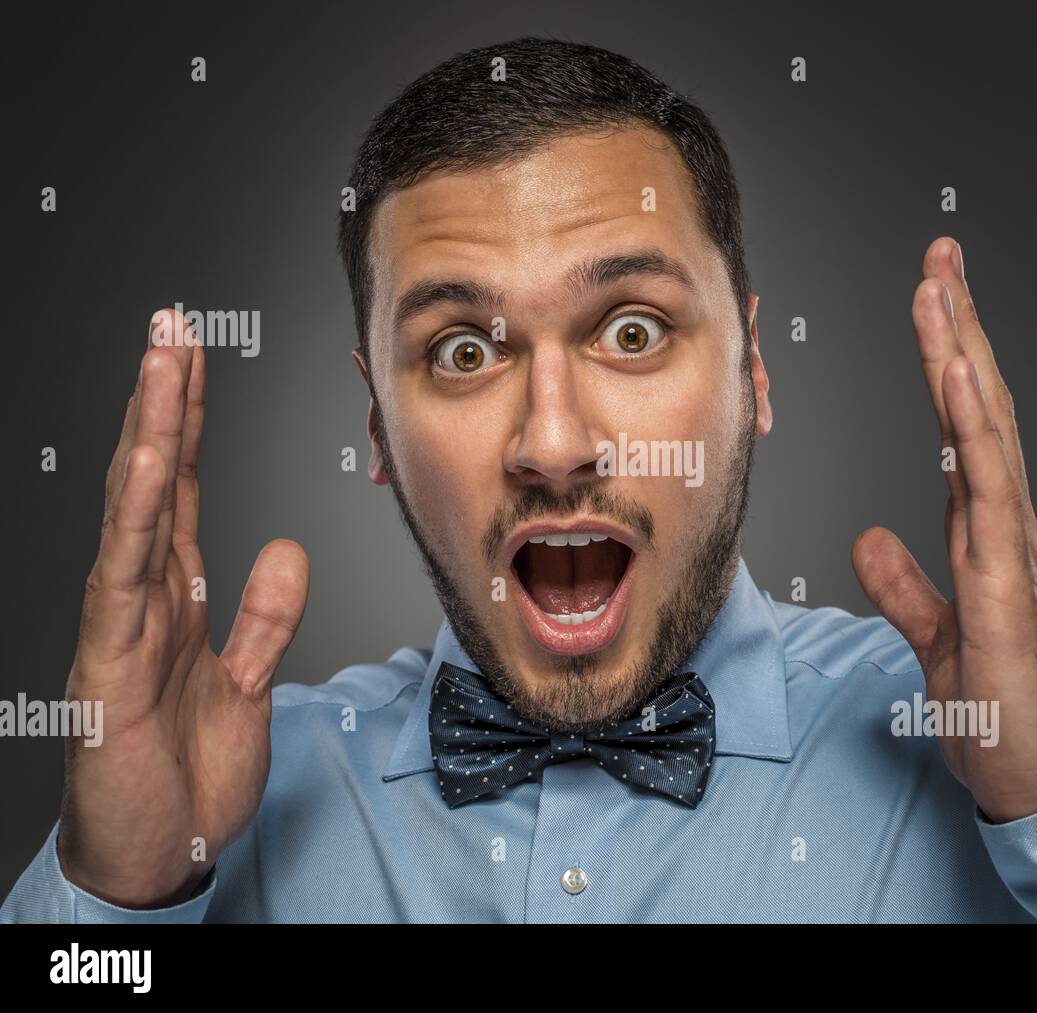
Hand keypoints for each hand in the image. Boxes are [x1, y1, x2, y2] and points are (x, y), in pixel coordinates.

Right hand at [56, 308, 309, 906]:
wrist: (157, 857)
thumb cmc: (187, 776)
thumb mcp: (249, 685)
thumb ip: (265, 618)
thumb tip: (287, 546)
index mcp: (176, 600)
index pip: (184, 492)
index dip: (191, 424)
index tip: (197, 358)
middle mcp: (144, 599)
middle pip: (156, 481)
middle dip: (165, 400)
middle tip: (173, 324)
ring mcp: (120, 626)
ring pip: (135, 510)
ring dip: (150, 431)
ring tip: (161, 359)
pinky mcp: (109, 665)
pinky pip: (123, 578)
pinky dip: (134, 517)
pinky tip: (145, 462)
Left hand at [851, 238, 1036, 822]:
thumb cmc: (1001, 709)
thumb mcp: (935, 637)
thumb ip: (904, 585)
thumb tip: (869, 539)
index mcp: (983, 531)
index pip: (962, 427)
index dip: (946, 360)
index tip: (931, 299)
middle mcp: (1001, 524)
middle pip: (977, 407)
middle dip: (958, 327)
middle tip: (941, 256)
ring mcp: (1008, 547)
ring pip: (984, 431)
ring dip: (961, 353)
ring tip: (942, 284)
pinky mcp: (1003, 583)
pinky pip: (988, 490)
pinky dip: (971, 427)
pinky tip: (956, 375)